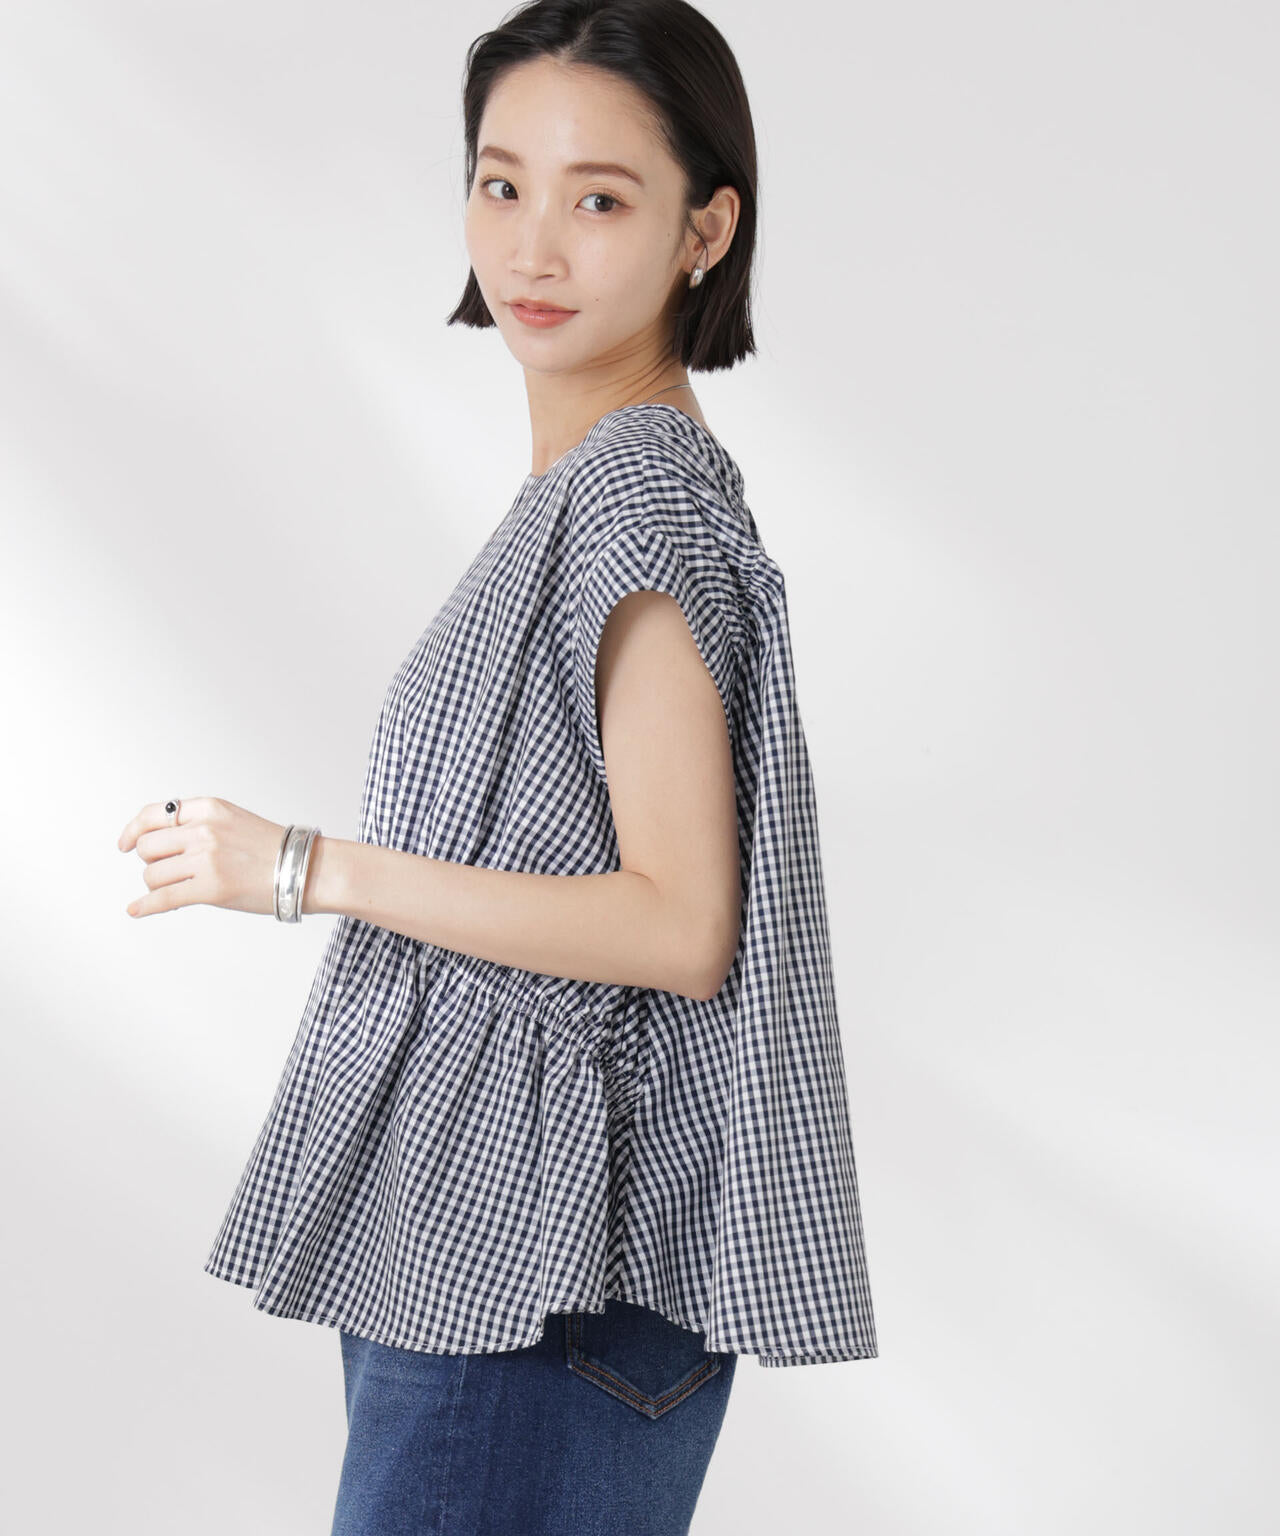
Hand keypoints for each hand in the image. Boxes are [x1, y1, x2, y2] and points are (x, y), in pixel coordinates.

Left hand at [117, 796, 285, 918]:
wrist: (306, 868)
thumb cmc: (273, 848)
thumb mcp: (232, 819)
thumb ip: (197, 824)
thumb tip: (156, 841)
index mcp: (208, 808)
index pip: (153, 815)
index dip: (133, 831)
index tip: (124, 844)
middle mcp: (203, 830)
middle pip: (148, 847)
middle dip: (152, 862)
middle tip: (169, 870)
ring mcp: (206, 860)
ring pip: (152, 875)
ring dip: (159, 884)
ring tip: (179, 887)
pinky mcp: (210, 889)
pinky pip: (163, 899)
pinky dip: (145, 907)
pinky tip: (136, 911)